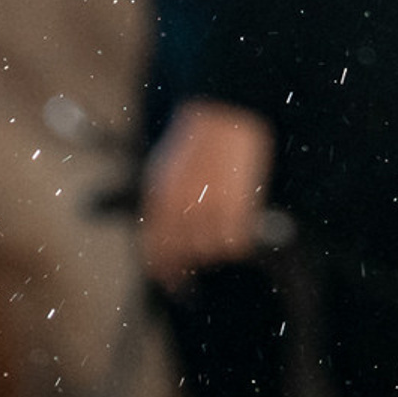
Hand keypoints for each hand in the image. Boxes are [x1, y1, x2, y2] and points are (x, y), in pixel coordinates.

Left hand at [139, 100, 274, 290]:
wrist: (224, 110)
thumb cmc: (198, 139)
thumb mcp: (166, 171)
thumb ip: (161, 208)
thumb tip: (160, 244)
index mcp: (158, 200)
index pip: (155, 253)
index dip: (165, 274)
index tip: (177, 285)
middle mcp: (180, 209)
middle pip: (185, 255)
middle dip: (194, 260)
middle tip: (206, 254)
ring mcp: (207, 208)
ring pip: (212, 251)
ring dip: (219, 245)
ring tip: (227, 224)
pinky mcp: (235, 205)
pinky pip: (236, 242)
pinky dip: (240, 238)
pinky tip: (242, 222)